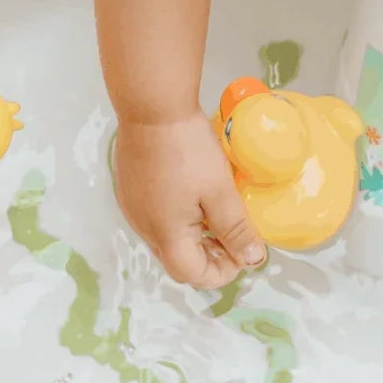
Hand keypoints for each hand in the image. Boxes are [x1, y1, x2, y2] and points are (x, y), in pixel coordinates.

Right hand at [115, 115, 265, 287]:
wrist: (151, 106)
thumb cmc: (188, 149)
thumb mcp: (220, 191)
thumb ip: (236, 229)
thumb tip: (253, 260)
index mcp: (165, 234)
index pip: (193, 275)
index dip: (223, 272)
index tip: (244, 250)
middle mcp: (143, 227)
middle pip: (177, 260)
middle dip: (209, 256)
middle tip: (235, 234)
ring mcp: (133, 208)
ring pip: (166, 238)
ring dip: (194, 237)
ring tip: (218, 214)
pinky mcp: (129, 189)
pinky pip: (156, 217)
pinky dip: (179, 219)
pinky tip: (194, 195)